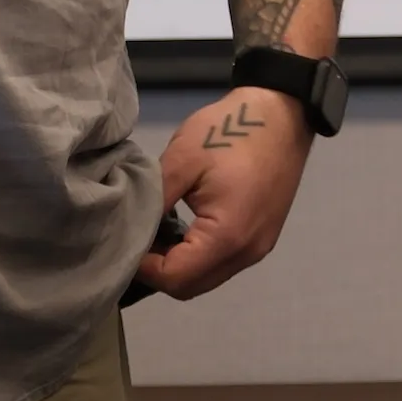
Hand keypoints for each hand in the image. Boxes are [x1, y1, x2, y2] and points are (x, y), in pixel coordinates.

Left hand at [136, 85, 313, 299]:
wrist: (280, 114)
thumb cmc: (228, 133)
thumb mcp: (181, 160)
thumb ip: (155, 200)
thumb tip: (131, 227)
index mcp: (227, 238)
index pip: (176, 278)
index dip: (144, 267)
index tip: (121, 241)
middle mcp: (247, 254)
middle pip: (192, 286)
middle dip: (158, 270)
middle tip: (133, 238)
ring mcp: (258, 248)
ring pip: (208, 275)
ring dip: (178, 262)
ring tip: (152, 230)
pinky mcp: (261, 236)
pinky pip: (222, 260)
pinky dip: (197, 253)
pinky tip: (178, 225)